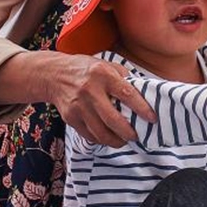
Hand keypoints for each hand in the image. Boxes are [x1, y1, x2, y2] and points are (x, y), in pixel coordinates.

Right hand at [41, 52, 155, 146]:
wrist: (53, 74)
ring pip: (100, 131)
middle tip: (138, 136)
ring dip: (116, 141)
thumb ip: (126, 78)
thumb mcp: (107, 65)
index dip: (142, 109)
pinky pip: (89, 134)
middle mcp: (90, 90)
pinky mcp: (70, 117)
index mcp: (103, 75)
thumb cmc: (87, 70)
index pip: (127, 94)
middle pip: (112, 119)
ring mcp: (78, 105)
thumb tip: (147, 92)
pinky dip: (102, 140)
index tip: (152, 119)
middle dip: (128, 132)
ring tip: (125, 140)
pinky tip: (110, 138)